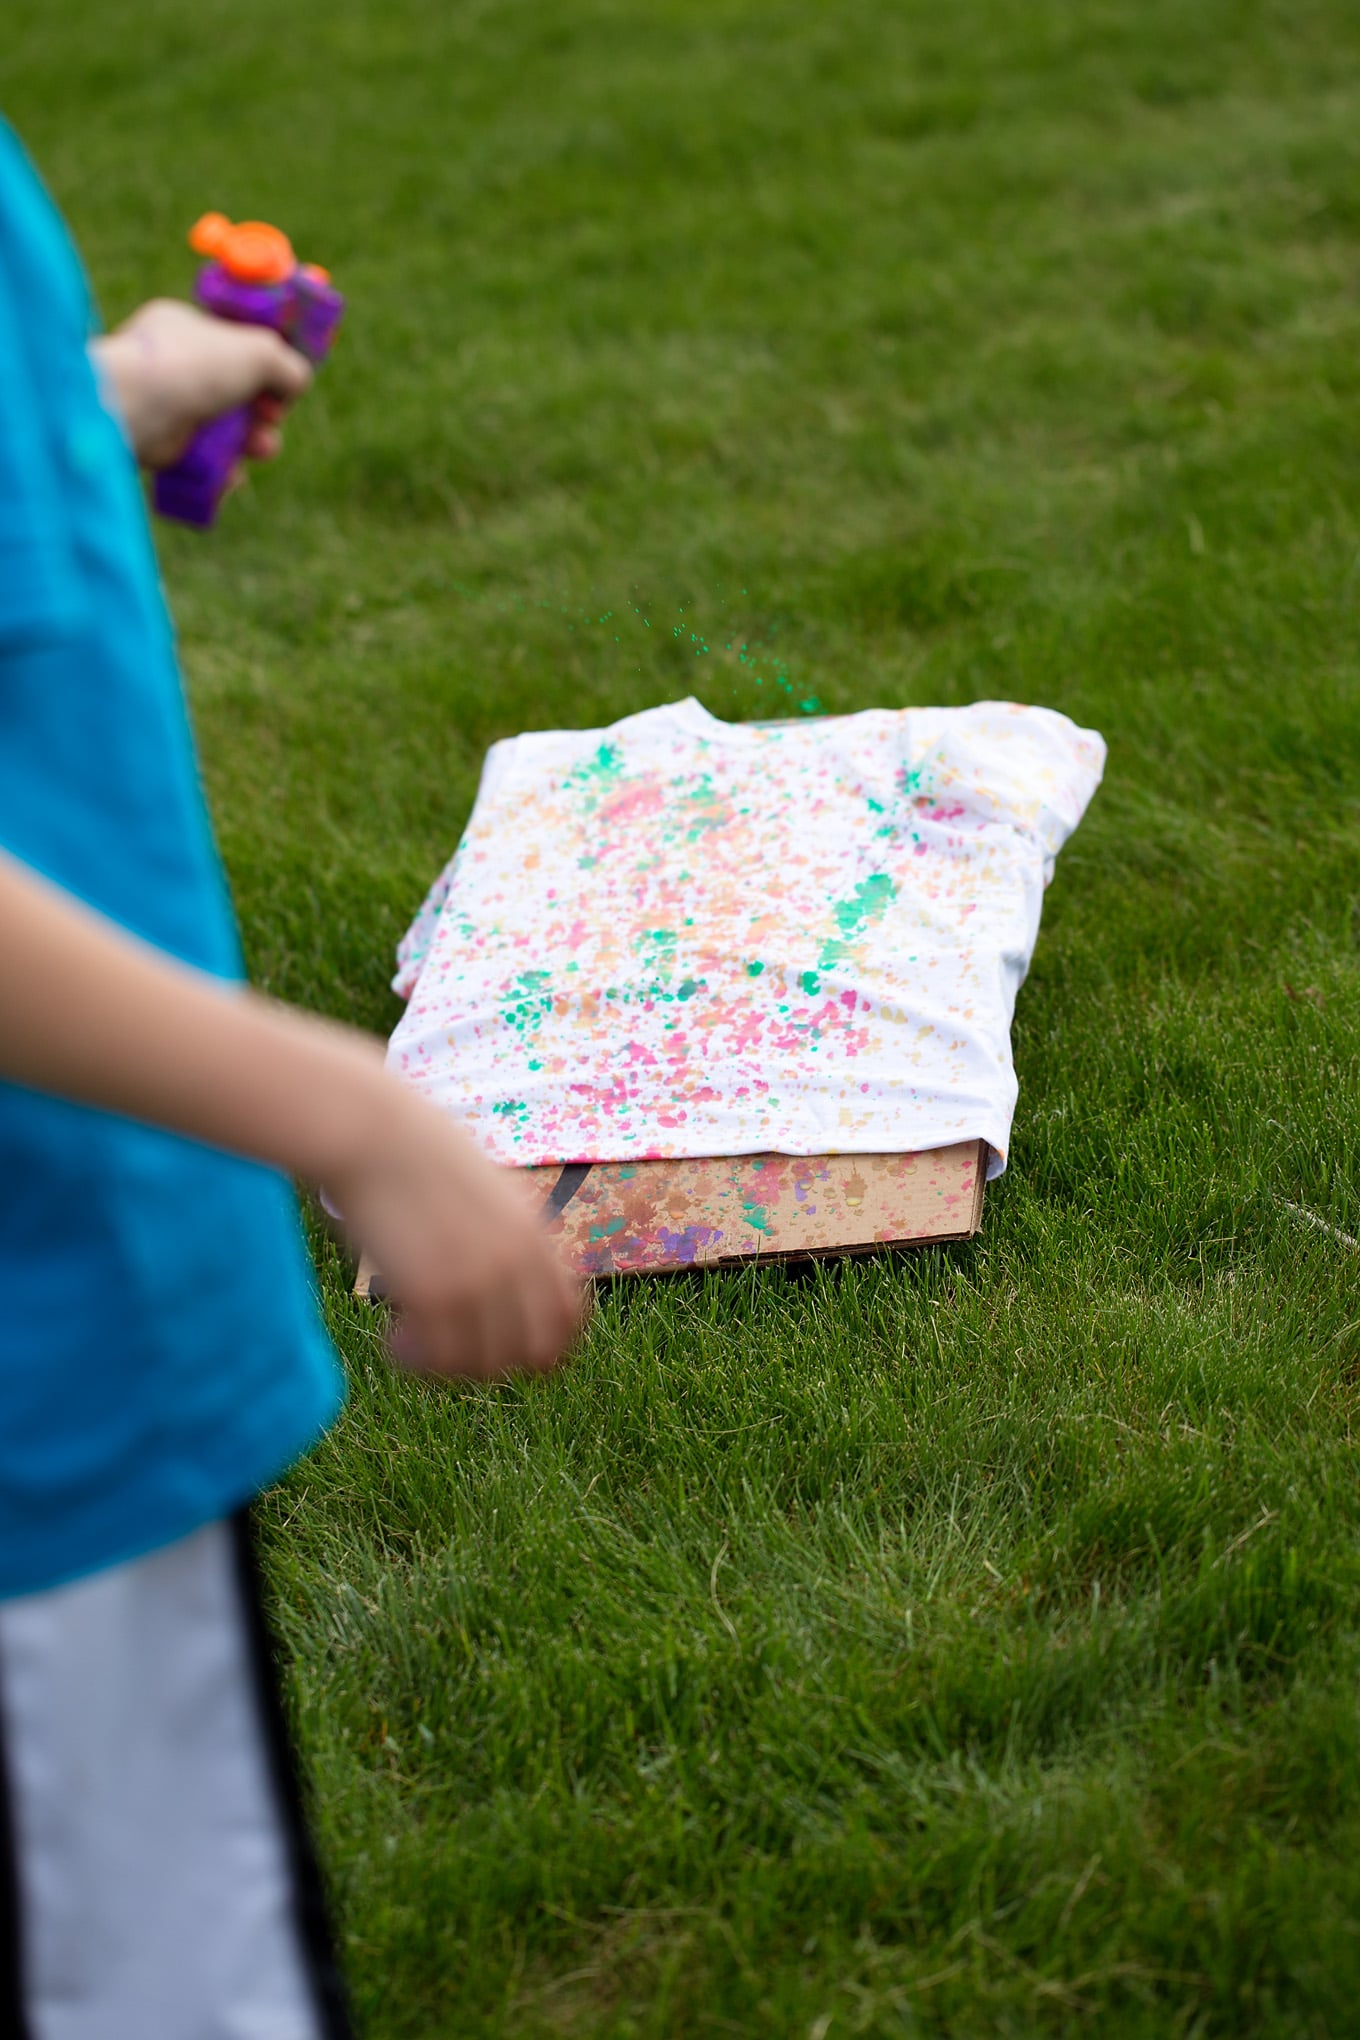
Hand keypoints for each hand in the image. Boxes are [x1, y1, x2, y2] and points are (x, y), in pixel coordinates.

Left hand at [90, 298, 312, 469]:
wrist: (131, 410)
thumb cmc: (191, 368)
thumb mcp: (256, 351)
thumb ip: (286, 363)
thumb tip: (298, 381)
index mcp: (185, 328)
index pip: (233, 344)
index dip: (264, 365)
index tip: (284, 383)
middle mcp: (174, 366)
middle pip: (234, 391)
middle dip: (263, 410)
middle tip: (272, 418)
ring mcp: (167, 408)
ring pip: (223, 429)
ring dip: (252, 442)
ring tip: (262, 448)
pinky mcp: (162, 448)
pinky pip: (203, 461)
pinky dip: (223, 470)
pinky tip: (233, 473)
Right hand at [327, 1076, 587, 1381]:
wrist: (372, 1134)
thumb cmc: (419, 1154)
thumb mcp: (489, 1188)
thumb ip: (512, 1233)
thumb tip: (515, 1277)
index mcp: (535, 1233)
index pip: (571, 1318)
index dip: (546, 1343)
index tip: (507, 1344)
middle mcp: (517, 1261)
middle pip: (535, 1353)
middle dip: (496, 1359)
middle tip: (455, 1346)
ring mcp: (480, 1279)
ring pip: (488, 1364)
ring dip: (452, 1364)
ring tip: (415, 1340)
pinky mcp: (434, 1292)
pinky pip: (441, 1358)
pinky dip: (417, 1359)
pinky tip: (393, 1338)